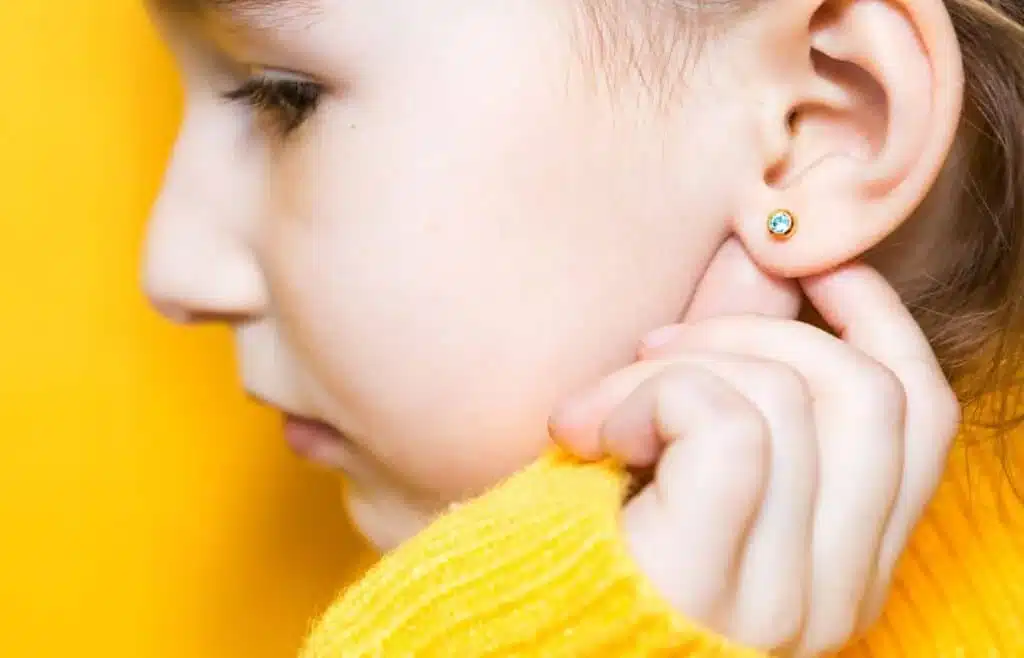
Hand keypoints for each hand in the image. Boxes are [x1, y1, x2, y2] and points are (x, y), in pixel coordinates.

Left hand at [550, 255, 959, 655]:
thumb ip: (739, 370)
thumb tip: (769, 258)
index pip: (924, 417)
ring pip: (789, 395)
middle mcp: (836, 595)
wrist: (512, 629)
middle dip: (752, 330)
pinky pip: (724, 423)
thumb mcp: (683, 454)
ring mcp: (780, 599)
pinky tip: (591, 435)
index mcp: (848, 565)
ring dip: (677, 363)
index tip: (815, 266)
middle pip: (869, 393)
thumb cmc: (584, 536)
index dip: (880, 318)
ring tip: (601, 408)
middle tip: (653, 346)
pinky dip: (649, 394)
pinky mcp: (706, 584)